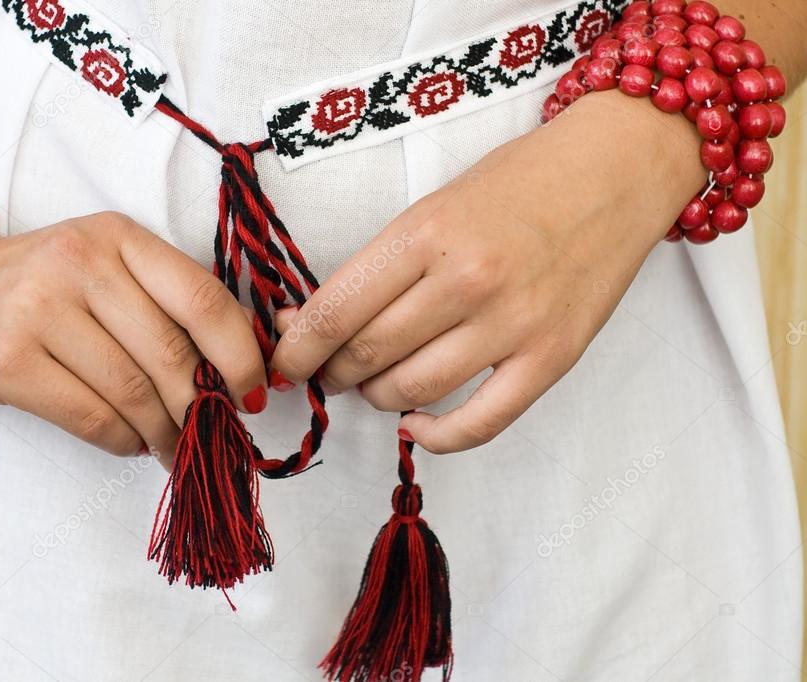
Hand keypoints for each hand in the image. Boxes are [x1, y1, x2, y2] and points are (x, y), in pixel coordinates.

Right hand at [0, 211, 266, 459]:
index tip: (253, 393)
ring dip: (165, 434)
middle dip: (204, 409)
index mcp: (119, 237)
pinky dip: (123, 441)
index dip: (241, 355)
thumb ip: (163, 303)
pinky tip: (129, 443)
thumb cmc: (38, 287)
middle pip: (172, 355)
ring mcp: (39, 309)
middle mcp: (80, 262)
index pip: (204, 299)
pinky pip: (92, 416)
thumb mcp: (103, 268)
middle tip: (214, 435)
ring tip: (174, 448)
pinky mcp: (7, 359)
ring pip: (135, 393)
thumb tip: (235, 370)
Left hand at [271, 91, 703, 453]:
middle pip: (367, 355)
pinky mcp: (552, 357)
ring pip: (411, 391)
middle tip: (329, 369)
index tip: (285, 359)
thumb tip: (316, 320)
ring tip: (376, 383)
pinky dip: (436, 436)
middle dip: (333, 371)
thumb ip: (381, 266)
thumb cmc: (519, 182)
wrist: (617, 169)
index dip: (297, 346)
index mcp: (426, 233)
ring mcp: (513, 323)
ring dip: (377, 397)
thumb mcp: (435, 205)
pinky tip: (416, 425)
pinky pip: (480, 423)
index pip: (335, 311)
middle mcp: (467, 280)